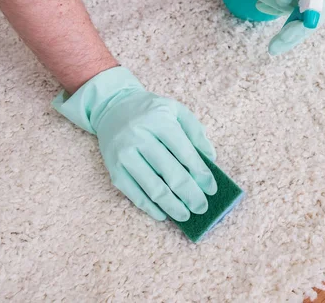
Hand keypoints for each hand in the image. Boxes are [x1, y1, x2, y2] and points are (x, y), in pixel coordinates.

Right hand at [52, 67, 216, 221]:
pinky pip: (133, 193)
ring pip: (152, 187)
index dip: (201, 174)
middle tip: (202, 207)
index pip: (185, 153)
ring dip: (172, 206)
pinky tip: (163, 214)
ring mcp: (124, 155)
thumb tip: (211, 159)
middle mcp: (140, 137)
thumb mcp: (176, 111)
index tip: (212, 189)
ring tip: (186, 215)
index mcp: (159, 122)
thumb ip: (196, 132)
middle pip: (170, 173)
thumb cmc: (151, 112)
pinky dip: (149, 207)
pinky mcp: (114, 169)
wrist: (112, 107)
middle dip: (190, 194)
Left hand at [265, 0, 324, 54]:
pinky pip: (297, 5)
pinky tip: (262, 4)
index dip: (300, 29)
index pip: (318, 9)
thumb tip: (283, 1)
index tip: (282, 42)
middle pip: (313, 18)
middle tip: (272, 48)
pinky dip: (279, 5)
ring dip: (277, 6)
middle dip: (291, 32)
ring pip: (301, 11)